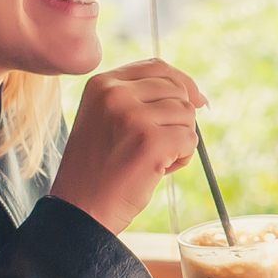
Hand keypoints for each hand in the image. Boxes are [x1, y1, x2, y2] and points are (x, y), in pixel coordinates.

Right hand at [50, 59, 206, 234]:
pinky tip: (157, 171)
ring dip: (180, 140)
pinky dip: (182, 158)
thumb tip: (196, 96)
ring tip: (152, 160)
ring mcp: (132, 116)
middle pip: (177, 91)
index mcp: (102, 84)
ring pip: (187, 115)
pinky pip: (190, 140)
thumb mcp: (107, 119)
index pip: (157, 67)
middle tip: (157, 146)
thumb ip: (139, 99)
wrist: (80, 210)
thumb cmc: (99, 169)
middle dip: (179, 119)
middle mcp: (115, 93)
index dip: (183, 83)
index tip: (197, 101)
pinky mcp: (150, 141)